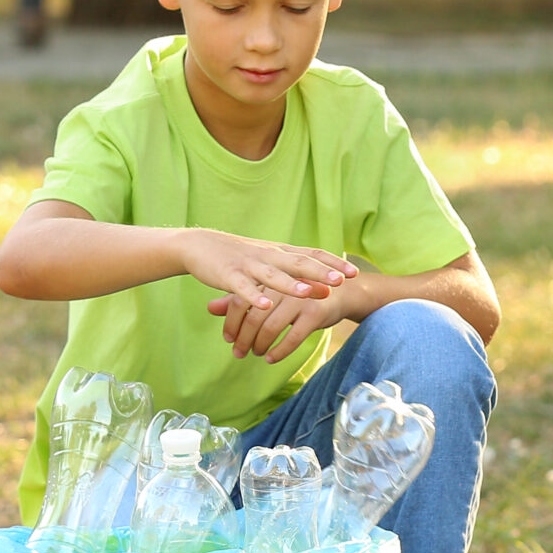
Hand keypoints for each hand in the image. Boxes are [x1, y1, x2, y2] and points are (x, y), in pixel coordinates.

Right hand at [183, 229, 358, 317]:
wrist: (198, 245)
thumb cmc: (239, 256)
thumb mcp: (269, 260)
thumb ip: (293, 270)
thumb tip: (323, 285)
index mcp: (279, 252)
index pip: (311, 254)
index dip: (332, 262)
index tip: (354, 272)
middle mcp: (268, 256)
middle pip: (298, 263)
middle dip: (321, 272)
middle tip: (342, 280)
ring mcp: (248, 265)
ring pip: (273, 276)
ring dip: (291, 285)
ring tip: (310, 292)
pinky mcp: (228, 276)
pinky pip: (243, 288)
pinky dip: (253, 297)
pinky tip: (264, 307)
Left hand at [209, 282, 353, 360]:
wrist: (343, 291)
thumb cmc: (301, 292)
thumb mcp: (270, 294)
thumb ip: (240, 300)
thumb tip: (209, 308)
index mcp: (269, 280)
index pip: (240, 300)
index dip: (231, 322)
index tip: (228, 339)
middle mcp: (282, 287)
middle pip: (253, 316)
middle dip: (243, 338)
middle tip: (238, 354)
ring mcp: (299, 300)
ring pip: (271, 327)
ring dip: (260, 345)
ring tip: (256, 354)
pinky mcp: (314, 313)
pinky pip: (292, 337)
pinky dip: (279, 351)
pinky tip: (271, 358)